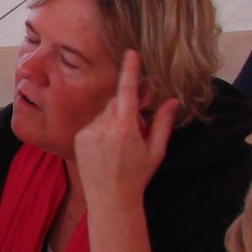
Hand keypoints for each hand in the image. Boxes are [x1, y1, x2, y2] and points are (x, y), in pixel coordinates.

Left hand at [74, 50, 178, 209]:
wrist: (110, 198)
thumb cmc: (137, 176)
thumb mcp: (156, 150)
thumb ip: (163, 123)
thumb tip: (173, 101)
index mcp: (125, 129)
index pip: (127, 92)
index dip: (130, 71)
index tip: (130, 53)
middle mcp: (104, 127)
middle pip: (116, 102)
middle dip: (127, 108)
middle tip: (136, 128)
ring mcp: (88, 132)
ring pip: (104, 113)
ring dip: (114, 120)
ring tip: (120, 145)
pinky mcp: (79, 137)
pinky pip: (93, 123)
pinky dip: (102, 128)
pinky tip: (107, 148)